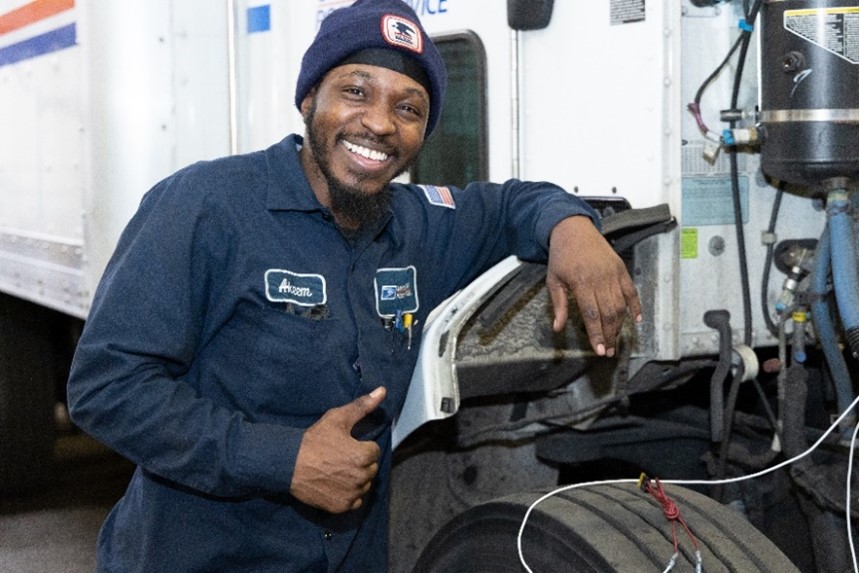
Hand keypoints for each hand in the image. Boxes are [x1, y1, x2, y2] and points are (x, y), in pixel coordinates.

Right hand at [290, 387, 385, 513]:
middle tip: (341, 457)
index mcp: (363, 455)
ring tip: (338, 470)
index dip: (361, 446)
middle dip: (361, 463)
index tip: (346, 445)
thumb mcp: (338, 418)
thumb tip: (383, 391)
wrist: (288, 464)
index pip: (374, 451)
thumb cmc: (314, 440)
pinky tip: (336, 484)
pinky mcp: (341, 506)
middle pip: (371, 469)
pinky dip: (349, 495)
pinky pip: (355, 502)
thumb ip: (362, 406)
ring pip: (364, 485)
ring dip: (357, 479)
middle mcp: (360, 477)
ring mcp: (351, 494)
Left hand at [546, 216, 641, 356]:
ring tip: (616, 340)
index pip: (592, 314)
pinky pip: (631, 291)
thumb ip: (558, 304)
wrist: (573, 229)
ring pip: (620, 306)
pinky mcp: (621, 269)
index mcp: (581, 282)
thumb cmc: (561, 255)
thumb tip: (558, 327)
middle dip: (609, 335)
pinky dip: (636, 306)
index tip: (599, 350)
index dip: (596, 334)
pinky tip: (636, 320)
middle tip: (609, 351)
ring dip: (620, 326)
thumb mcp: (553, 279)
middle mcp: (600, 279)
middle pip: (608, 313)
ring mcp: (613, 273)